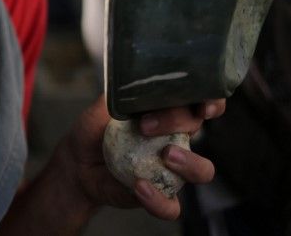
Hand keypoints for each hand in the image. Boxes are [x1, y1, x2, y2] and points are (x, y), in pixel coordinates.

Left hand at [61, 95, 224, 220]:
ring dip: (190, 162)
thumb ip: (118, 95)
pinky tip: (139, 186)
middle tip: (146, 125)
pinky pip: (171, 207)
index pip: (199, 102)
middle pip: (198, 127)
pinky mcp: (160, 196)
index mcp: (167, 113)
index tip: (204, 105)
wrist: (78, 163)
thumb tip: (129, 83)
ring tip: (166, 156)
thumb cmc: (95, 130)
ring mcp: (172, 170)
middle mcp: (176, 139)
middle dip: (179, 121)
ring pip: (203, 170)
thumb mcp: (102, 107)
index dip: (211, 102)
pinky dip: (158, 199)